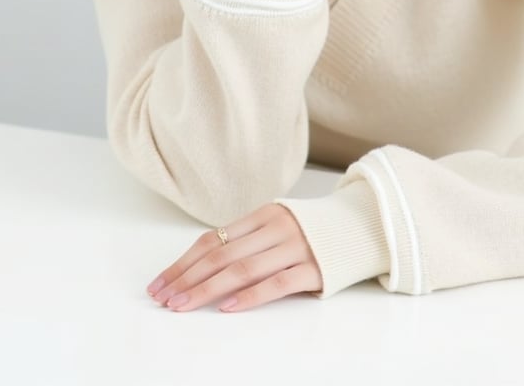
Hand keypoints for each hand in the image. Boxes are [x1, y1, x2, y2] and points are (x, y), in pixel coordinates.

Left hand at [146, 204, 321, 312]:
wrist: (362, 226)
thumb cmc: (311, 231)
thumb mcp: (276, 225)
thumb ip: (246, 240)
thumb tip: (200, 266)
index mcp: (263, 214)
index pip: (213, 239)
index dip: (184, 262)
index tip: (161, 282)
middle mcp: (276, 227)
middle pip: (221, 254)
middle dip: (187, 279)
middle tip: (163, 298)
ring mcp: (295, 247)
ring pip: (242, 269)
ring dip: (207, 290)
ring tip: (183, 306)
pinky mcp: (314, 269)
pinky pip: (277, 283)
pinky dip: (250, 296)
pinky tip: (228, 308)